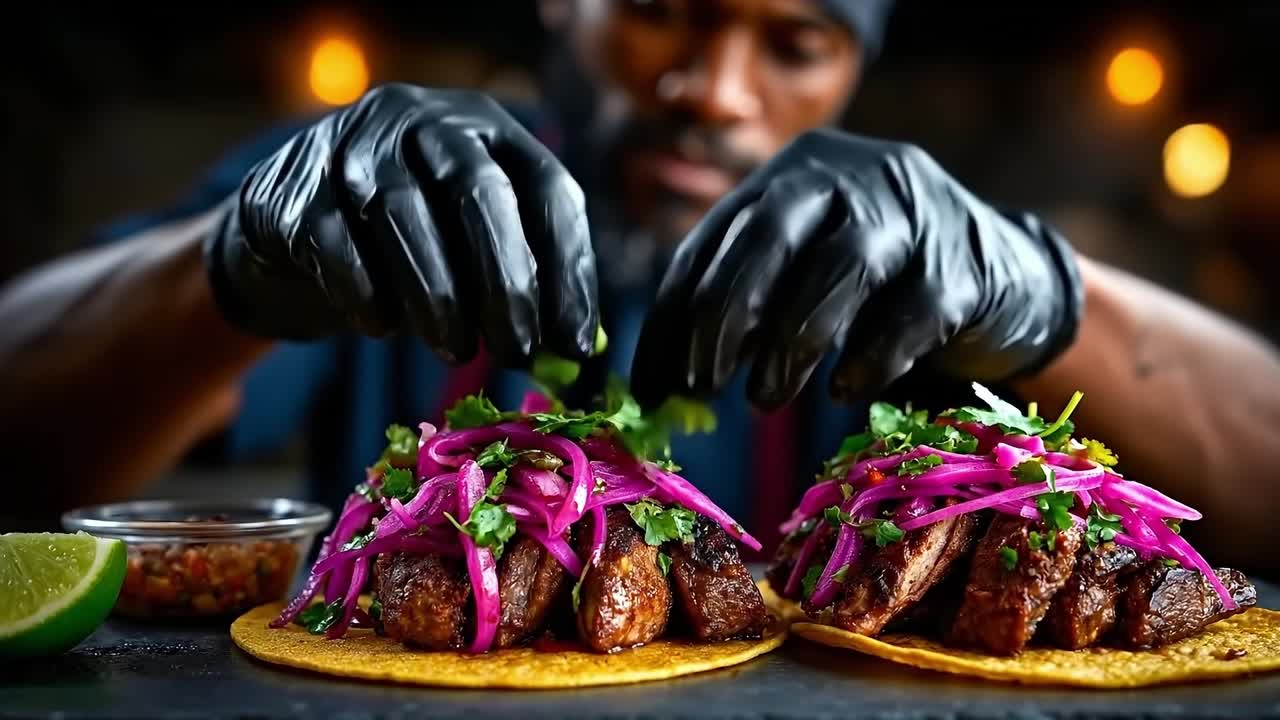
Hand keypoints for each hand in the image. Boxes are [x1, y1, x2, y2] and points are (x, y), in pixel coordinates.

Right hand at [203, 83, 597, 364]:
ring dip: (437, 296)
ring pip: (403, 215)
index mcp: (487, 128)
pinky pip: (337, 245)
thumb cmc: (405, 244)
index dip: (570, 268)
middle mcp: (422, 120)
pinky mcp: (295, 191)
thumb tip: (576, 350)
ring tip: (457, 352)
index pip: (549, 188)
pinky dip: (366, 293)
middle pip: (478, 191)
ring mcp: (353, 146)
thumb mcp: (469, 245)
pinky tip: (383, 327)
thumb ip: (522, 280)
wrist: (288, 231)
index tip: (577, 341)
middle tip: (518, 351)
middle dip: (506, 281)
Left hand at [630, 128, 1082, 408]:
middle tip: (703, 384)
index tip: (655, 386)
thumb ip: (737, 310)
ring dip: (792, 341)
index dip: (678, 314)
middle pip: (772, 232)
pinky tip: (842, 391)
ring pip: (842, 266)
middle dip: (726, 313)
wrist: (1002, 278)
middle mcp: (854, 174)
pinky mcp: (966, 265)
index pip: (718, 239)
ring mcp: (917, 211)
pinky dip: (869, 357)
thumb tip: (656, 388)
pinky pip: (911, 314)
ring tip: (763, 400)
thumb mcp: (799, 278)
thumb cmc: (876, 288)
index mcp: (797, 173)